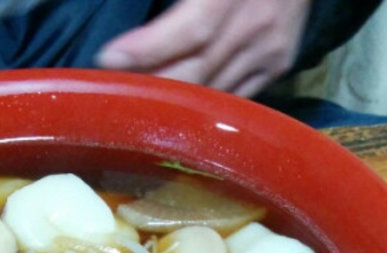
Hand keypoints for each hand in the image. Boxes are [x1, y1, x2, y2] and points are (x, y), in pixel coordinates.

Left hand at [95, 0, 310, 96]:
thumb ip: (183, 1)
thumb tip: (138, 33)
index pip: (192, 29)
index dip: (150, 49)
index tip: (109, 60)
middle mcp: (255, 26)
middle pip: (198, 70)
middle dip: (153, 85)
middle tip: (114, 91)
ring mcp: (269, 52)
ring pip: (214, 91)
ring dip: (174, 102)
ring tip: (137, 104)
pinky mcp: (277, 66)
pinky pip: (233, 96)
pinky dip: (204, 105)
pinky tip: (177, 109)